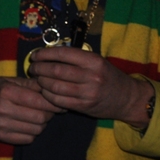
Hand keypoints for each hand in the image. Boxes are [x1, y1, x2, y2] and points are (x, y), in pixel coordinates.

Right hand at [0, 77, 60, 144]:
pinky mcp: (0, 136)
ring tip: (37, 115)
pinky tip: (28, 124)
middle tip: (49, 109)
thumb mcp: (11, 81)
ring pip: (36, 130)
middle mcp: (2, 109)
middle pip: (40, 118)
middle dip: (50, 114)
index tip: (58, 102)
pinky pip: (28, 139)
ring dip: (42, 123)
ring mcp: (0, 125)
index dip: (53, 103)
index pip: (39, 101)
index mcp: (6, 92)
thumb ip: (32, 84)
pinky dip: (33, 132)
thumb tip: (53, 88)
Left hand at [30, 46, 152, 127]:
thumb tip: (45, 55)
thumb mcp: (95, 62)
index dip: (44, 54)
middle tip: (33, 68)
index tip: (35, 56)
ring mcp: (88, 93)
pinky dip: (47, 95)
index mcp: (93, 61)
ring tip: (38, 79)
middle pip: (56, 71)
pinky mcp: (84, 106)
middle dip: (39, 69)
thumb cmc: (107, 76)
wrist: (127, 98)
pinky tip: (45, 91)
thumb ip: (74, 58)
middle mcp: (92, 76)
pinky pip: (59, 100)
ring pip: (55, 86)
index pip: (62, 54)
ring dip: (41, 82)